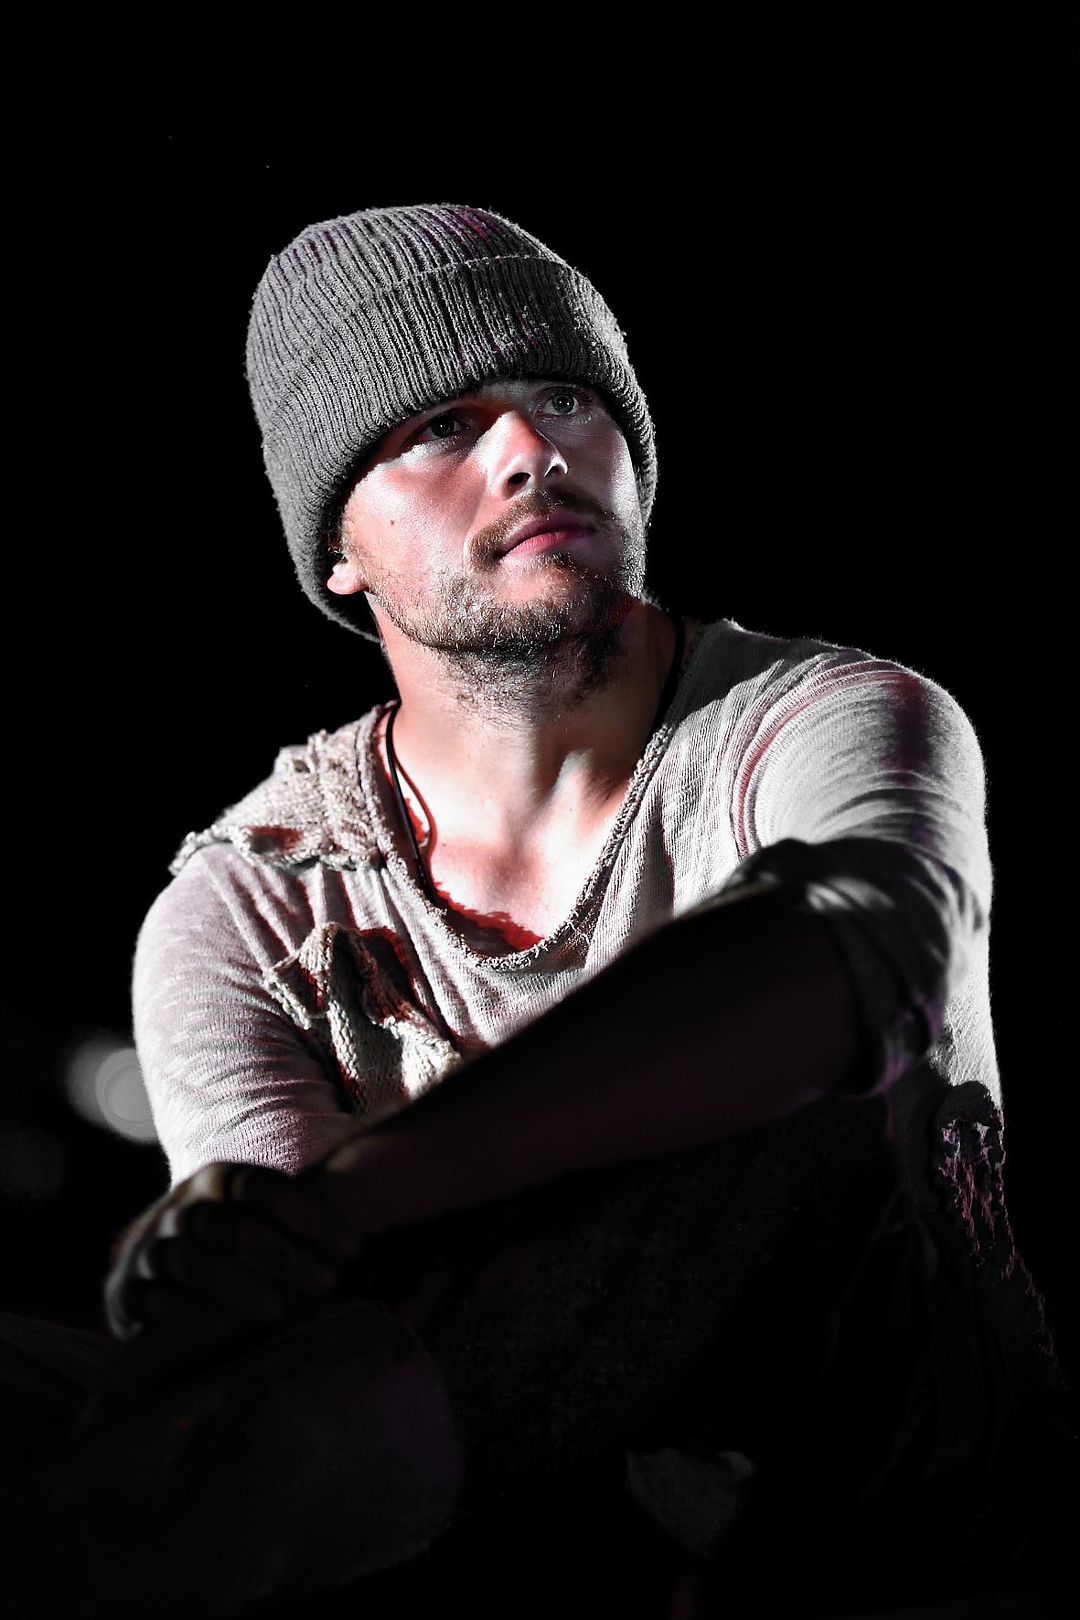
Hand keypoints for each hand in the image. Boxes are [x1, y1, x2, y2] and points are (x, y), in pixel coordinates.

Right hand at [103, 1161, 361, 1387]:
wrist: (157, 1275)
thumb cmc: (234, 1251)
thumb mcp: (262, 1221)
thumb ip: (298, 1225)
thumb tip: (359, 1244)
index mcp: (219, 1179)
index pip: (260, 1186)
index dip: (306, 1214)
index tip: (350, 1247)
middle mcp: (182, 1208)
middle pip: (229, 1226)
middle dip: (284, 1258)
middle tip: (327, 1285)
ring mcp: (151, 1249)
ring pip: (196, 1265)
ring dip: (249, 1294)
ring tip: (290, 1317)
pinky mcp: (127, 1292)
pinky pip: (161, 1306)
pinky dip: (203, 1322)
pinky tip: (239, 1338)